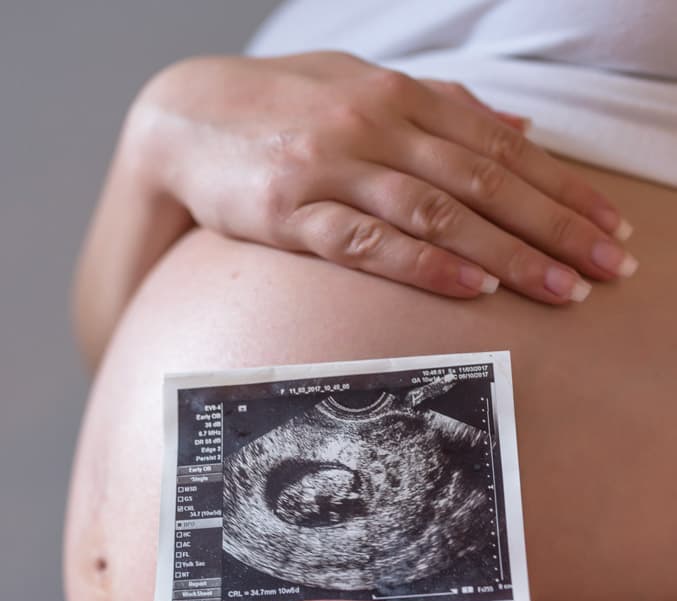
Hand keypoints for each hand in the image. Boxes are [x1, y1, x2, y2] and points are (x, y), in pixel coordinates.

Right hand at [132, 52, 634, 304]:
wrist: (181, 118)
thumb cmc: (280, 106)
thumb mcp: (361, 85)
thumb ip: (439, 106)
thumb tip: (514, 127)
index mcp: (398, 95)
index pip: (500, 146)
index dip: (562, 187)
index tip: (608, 226)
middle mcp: (373, 125)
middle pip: (483, 181)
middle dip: (555, 228)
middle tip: (608, 268)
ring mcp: (332, 167)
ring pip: (438, 212)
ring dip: (507, 253)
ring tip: (560, 289)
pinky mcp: (290, 211)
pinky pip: (368, 241)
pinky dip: (424, 264)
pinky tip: (471, 287)